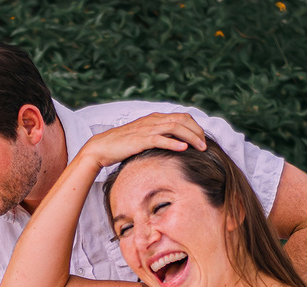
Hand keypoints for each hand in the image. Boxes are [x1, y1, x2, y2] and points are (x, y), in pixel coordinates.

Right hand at [75, 112, 207, 171]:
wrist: (101, 148)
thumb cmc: (121, 146)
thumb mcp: (142, 138)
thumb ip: (156, 137)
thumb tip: (172, 145)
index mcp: (154, 118)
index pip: (181, 117)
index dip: (195, 127)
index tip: (202, 139)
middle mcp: (152, 120)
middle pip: (182, 120)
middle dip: (197, 131)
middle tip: (205, 145)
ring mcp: (146, 129)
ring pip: (175, 128)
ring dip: (191, 137)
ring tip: (201, 148)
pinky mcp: (140, 140)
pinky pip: (160, 139)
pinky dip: (174, 143)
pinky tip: (184, 149)